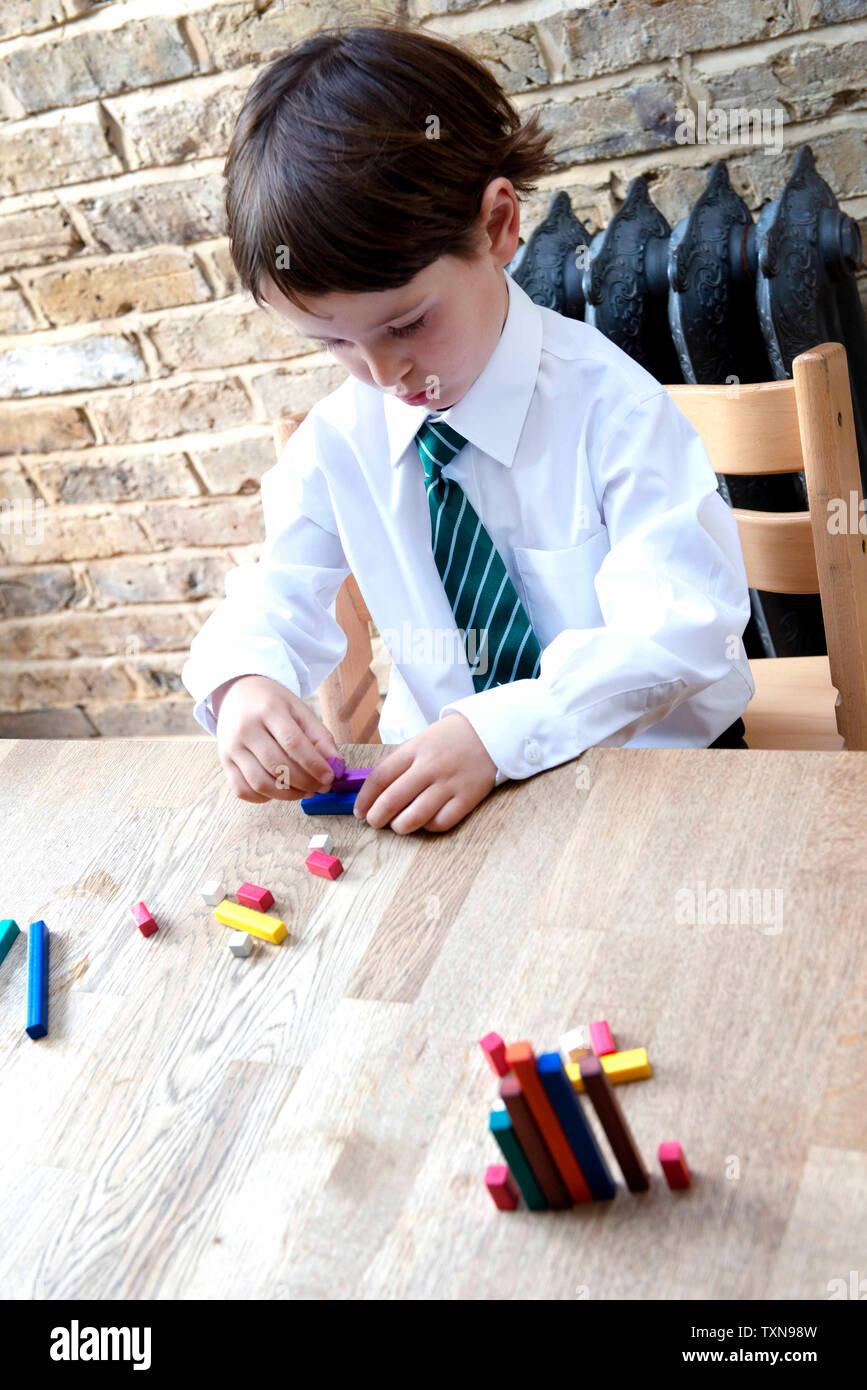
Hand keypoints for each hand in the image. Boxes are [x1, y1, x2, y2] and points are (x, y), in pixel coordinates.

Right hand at [214, 674, 338, 802]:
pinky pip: (242, 790)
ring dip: (286, 794)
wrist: (237, 693)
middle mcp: (246, 728)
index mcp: (268, 710)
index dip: (314, 765)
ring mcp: (231, 747)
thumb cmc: (272, 703)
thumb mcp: (299, 710)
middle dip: (304, 782)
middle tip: (319, 787)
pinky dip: (263, 798)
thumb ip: (320, 736)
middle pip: (277, 765)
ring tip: (303, 791)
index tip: (329, 778)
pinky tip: (278, 791)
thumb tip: (336, 765)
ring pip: (259, 782)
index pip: (293, 743)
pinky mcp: (224, 762)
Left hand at [352, 713, 497, 832]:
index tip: (359, 811)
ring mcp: (450, 783)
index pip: (380, 777)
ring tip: (398, 825)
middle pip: (393, 799)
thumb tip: (374, 792)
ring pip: (415, 816)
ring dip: (400, 826)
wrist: (490, 732)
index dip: (365, 798)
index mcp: (414, 749)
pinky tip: (425, 821)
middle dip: (377, 817)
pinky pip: (441, 822)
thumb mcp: (420, 741)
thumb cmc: (449, 739)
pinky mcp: (468, 798)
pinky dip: (428, 826)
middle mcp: (430, 766)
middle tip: (374, 822)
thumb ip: (400, 763)